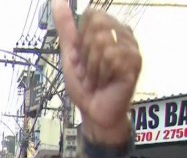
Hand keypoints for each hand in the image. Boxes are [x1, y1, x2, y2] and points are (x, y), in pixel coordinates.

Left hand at [52, 0, 141, 144]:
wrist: (93, 112)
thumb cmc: (84, 86)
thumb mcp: (70, 54)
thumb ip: (66, 28)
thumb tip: (57, 2)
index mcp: (109, 30)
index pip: (91, 16)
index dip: (80, 40)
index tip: (83, 58)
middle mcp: (123, 35)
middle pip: (96, 29)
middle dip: (85, 55)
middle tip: (89, 71)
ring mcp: (131, 48)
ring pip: (102, 44)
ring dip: (92, 68)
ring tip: (97, 79)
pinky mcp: (135, 63)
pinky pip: (111, 58)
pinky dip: (101, 75)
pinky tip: (106, 83)